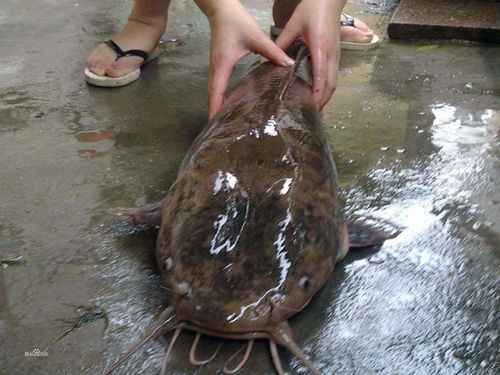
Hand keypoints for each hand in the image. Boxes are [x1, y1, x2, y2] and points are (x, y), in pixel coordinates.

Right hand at [202, 0, 294, 118]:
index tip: (215, 122)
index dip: (215, 108)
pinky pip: (217, 84)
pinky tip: (228, 102)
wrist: (221, 9)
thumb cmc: (236, 21)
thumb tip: (288, 65)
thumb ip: (273, 52)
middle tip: (219, 128)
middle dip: (214, 112)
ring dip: (216, 105)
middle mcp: (216, 68)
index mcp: (223, 64)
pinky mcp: (219, 64)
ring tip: (223, 121)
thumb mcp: (256, 36)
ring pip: (213, 91)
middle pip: (211, 95)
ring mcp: (216, 67)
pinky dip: (219, 96)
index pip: (216, 91)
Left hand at [275, 0, 343, 109]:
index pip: (321, 76)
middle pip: (331, 84)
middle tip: (312, 113)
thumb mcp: (293, 26)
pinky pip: (334, 74)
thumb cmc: (311, 9)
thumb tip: (269, 60)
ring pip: (334, 81)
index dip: (317, 93)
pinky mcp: (337, 52)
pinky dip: (328, 86)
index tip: (312, 106)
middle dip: (323, 100)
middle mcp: (331, 54)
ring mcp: (336, 54)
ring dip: (326, 95)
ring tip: (315, 107)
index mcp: (320, 48)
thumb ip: (281, 44)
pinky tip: (319, 91)